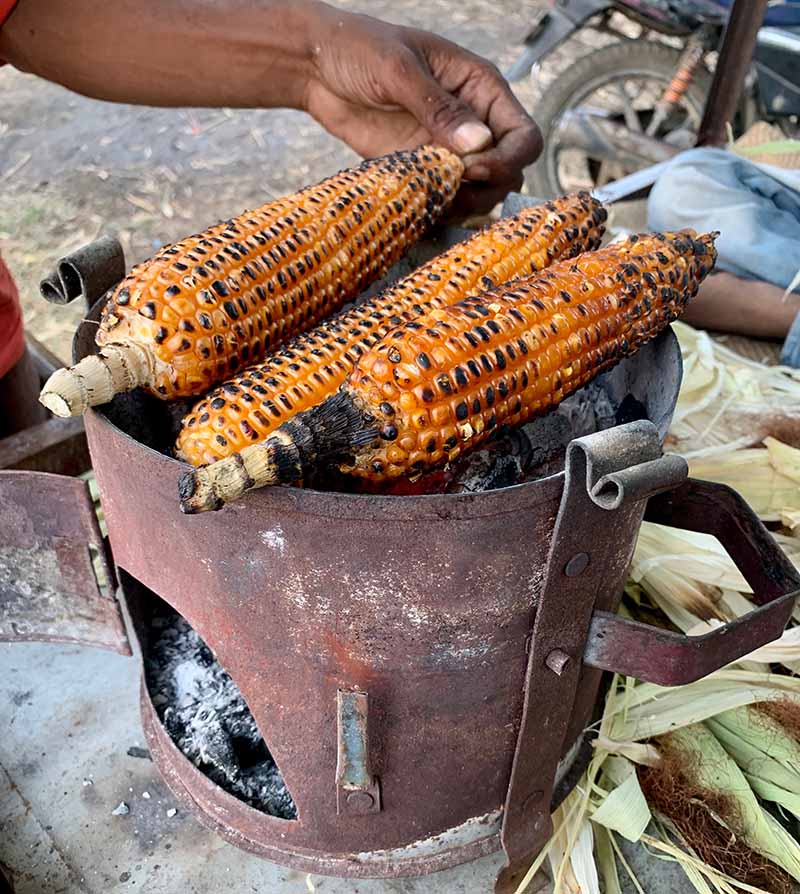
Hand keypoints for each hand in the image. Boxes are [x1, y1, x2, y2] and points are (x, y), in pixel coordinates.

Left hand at [304, 6, 541, 214]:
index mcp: (481, 89)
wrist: (318, 67)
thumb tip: (479, 144)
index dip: (508, 160)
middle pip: (510, 172)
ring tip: (434, 199)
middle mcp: (474, 123)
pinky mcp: (423, 170)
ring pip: (482, 194)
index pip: (524, 136)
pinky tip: (421, 206)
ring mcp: (449, 151)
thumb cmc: (360, 49)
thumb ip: (438, 107)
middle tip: (451, 187)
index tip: (474, 169)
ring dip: (465, 205)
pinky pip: (446, 200)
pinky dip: (440, 210)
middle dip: (488, 188)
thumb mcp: (399, 70)